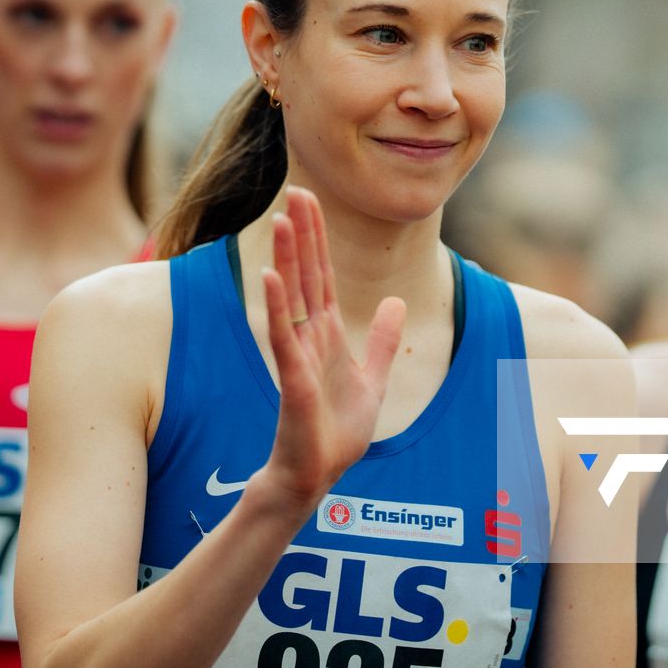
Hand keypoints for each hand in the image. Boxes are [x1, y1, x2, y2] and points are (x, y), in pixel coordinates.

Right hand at [254, 188, 406, 511]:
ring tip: (282, 221)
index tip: (310, 200)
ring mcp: (298, 356)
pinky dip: (278, 307)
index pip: (321, 276)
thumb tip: (396, 302)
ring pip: (291, 298)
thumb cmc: (336, 432)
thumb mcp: (373, 379)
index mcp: (327, 334)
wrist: (317, 475)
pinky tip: (271, 277)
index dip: (318, 238)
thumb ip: (383, 341)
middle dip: (301, 235)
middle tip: (294, 192)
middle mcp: (309, 338)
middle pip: (305, 276)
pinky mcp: (292, 380)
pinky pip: (284, 337)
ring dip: (287, 259)